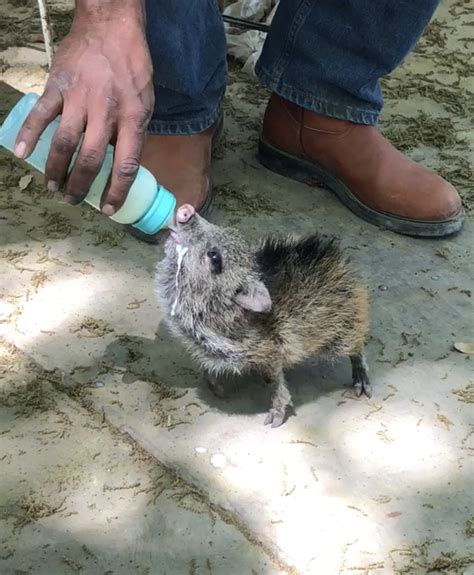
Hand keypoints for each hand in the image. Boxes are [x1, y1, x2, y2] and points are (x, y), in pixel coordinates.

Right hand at [14, 0, 153, 214]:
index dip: (117, 192)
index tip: (108, 209)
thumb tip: (121, 164)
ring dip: (56, 168)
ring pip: (64, 142)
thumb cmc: (132, 69)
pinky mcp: (58, 85)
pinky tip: (22, 153)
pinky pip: (41, 114)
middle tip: (73, 198)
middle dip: (80, 185)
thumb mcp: (145, 104)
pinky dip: (28, 134)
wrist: (111, 27)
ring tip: (53, 185)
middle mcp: (106, 111)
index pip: (127, 165)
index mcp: (133, 118)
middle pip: (91, 159)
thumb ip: (132, 133)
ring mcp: (80, 98)